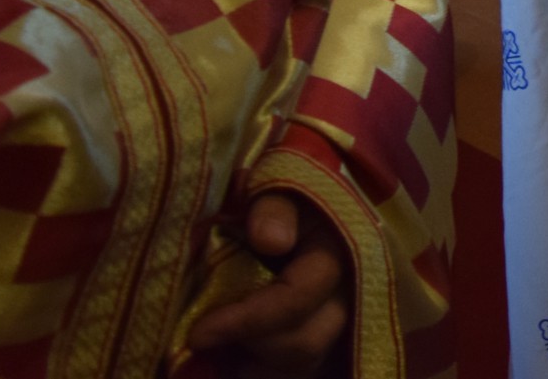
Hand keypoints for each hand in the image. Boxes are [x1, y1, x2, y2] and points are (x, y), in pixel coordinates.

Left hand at [187, 190, 352, 374]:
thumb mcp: (275, 187)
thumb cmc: (278, 201)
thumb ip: (274, 206)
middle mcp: (348, 294)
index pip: (297, 299)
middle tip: (205, 340)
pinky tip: (236, 358)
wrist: (292, 213)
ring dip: (258, 367)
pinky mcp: (326, 342)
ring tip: (222, 352)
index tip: (198, 334)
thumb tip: (271, 240)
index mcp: (338, 251)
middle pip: (304, 345)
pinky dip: (264, 371)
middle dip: (250, 349)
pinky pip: (299, 374)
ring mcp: (340, 322)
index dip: (246, 321)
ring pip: (303, 368)